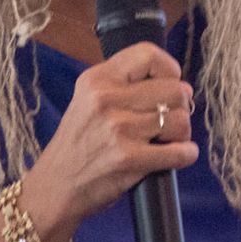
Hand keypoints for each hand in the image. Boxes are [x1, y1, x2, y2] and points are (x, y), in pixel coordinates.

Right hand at [16, 42, 196, 237]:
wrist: (54, 186)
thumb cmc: (77, 144)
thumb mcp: (87, 100)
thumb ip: (124, 86)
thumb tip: (179, 85)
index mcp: (97, 79)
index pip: (148, 55)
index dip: (169, 69)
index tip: (172, 83)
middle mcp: (106, 99)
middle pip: (173, 89)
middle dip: (181, 106)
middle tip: (171, 118)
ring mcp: (118, 129)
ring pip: (180, 119)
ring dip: (182, 132)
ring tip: (170, 139)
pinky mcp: (128, 158)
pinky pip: (179, 151)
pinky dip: (186, 154)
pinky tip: (179, 155)